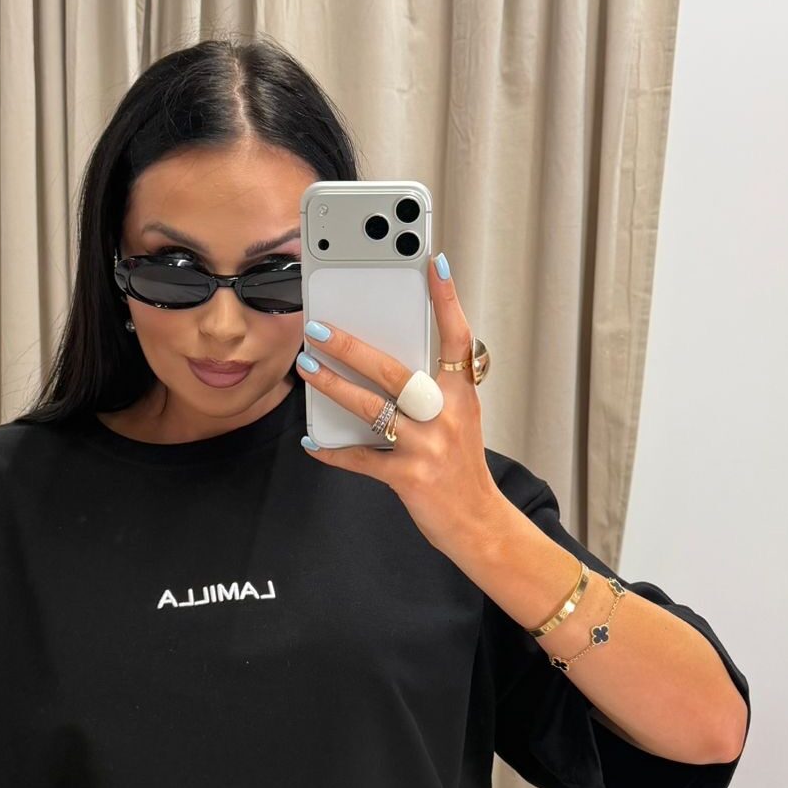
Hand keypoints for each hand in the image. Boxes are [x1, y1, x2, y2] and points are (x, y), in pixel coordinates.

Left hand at [296, 253, 500, 549]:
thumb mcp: (459, 422)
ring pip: (372, 409)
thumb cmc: (462, 470)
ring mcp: (427, 447)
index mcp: (462, 397)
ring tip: (307, 368)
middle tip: (319, 327)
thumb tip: (382, 368)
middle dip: (352, 347)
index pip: (458, 338)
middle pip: (395, 371)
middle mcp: (446, 417)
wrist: (480, 525)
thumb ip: (432, 394)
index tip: (434, 263)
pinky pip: (362, 460)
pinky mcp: (408, 477)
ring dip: (334, 387)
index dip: (448, 299)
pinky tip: (312, 440)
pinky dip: (333, 451)